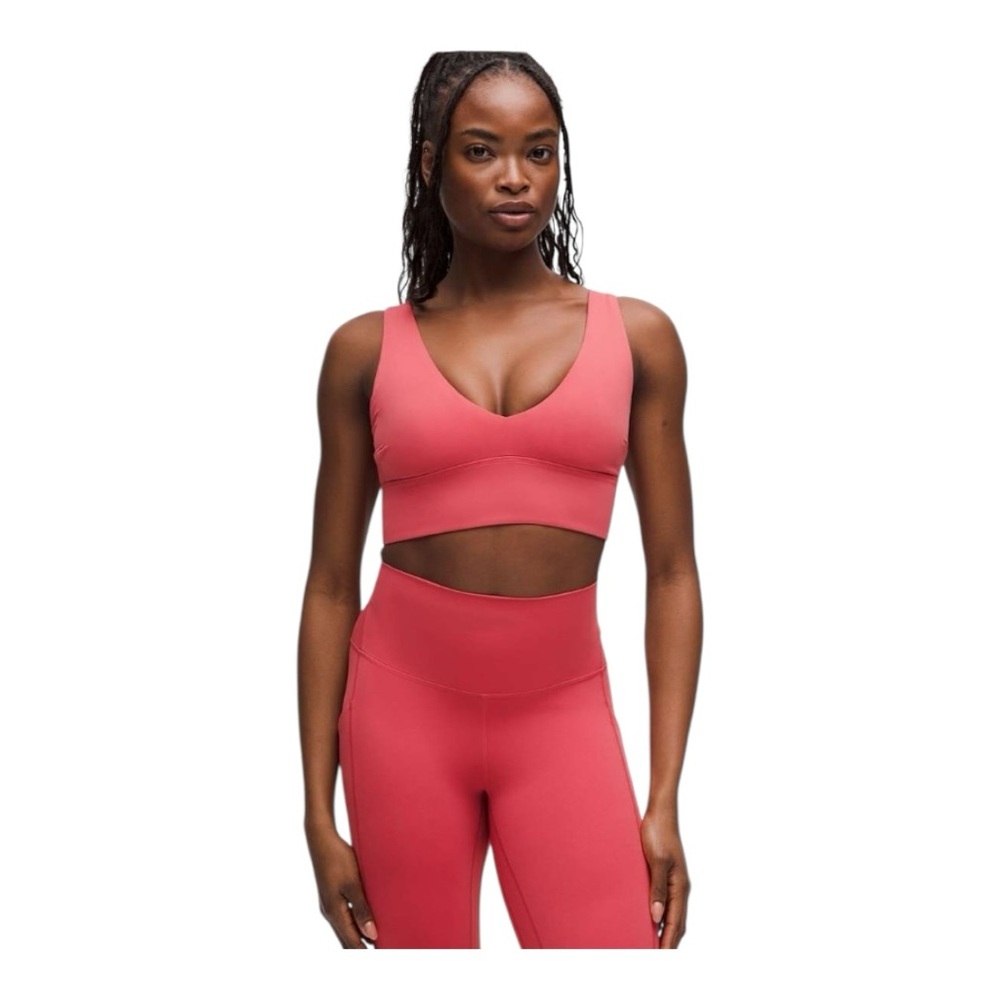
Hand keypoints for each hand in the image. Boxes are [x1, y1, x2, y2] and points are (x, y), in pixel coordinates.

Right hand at [305, 820, 378, 948]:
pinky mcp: (332, 895)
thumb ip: (362, 909)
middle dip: (364, 945)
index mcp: (335, 912)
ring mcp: (330, 903)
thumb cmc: (338, 859)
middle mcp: (330, 911)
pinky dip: (356, 921)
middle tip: (384, 949)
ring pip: (346, 927)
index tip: (382, 955)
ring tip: (378, 937)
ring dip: (360, 933)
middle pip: (347, 938)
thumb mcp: (353, 884)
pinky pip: (344, 915)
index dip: (366, 951)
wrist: (321, 840)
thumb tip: (372, 935)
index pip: (352, 942)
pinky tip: (366, 917)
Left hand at [640, 810, 689, 947]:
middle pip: (676, 922)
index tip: (660, 957)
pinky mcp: (665, 873)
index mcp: (679, 887)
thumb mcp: (656, 861)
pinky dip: (660, 914)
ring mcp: (673, 880)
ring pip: (672, 912)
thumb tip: (657, 917)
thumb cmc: (659, 833)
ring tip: (654, 943)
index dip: (668, 941)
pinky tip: (651, 916)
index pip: (675, 923)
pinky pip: (665, 900)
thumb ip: (657, 889)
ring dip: (665, 929)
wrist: (660, 812)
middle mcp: (678, 887)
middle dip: (668, 940)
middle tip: (656, 957)